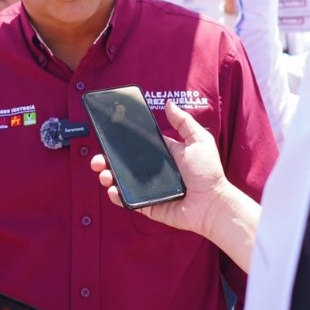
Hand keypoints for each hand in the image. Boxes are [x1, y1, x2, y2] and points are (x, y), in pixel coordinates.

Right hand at [90, 101, 227, 235]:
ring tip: (103, 173)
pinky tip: (112, 190)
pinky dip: (117, 197)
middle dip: (107, 160)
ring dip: (108, 177)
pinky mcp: (148, 205)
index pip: (138, 146)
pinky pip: (129, 201)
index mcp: (164, 155)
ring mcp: (150, 189)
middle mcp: (154, 172)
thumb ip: (184, 122)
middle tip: (97, 159)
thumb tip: (168, 104)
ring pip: (122, 182)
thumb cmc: (208, 173)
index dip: (122, 142)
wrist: (212, 203)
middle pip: (125, 164)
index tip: (108, 136)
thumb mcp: (199, 140)